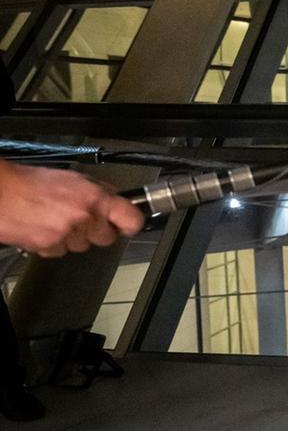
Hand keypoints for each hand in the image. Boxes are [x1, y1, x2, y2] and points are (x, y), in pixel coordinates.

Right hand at [0, 161, 144, 256]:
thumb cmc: (31, 183)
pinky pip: (60, 252)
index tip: (128, 225)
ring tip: (55, 220)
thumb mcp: (74, 179)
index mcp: (95, 198)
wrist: (1, 193)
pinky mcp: (49, 247)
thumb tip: (116, 201)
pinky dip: (53, 244)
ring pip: (82, 246)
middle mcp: (85, 218)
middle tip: (82, 219)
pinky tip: (43, 228)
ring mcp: (67, 235)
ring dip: (73, 238)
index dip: (131, 224)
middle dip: (97, 231)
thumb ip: (99, 192)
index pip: (131, 219)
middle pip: (107, 238)